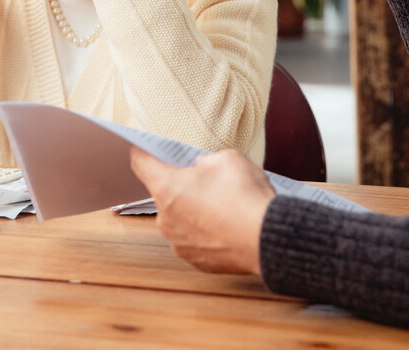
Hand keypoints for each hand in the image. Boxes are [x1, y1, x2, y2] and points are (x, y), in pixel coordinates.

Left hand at [129, 147, 274, 274]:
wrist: (269, 239)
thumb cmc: (247, 197)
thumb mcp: (227, 158)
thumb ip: (204, 161)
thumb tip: (199, 169)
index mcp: (167, 188)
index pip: (140, 163)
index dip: (142, 152)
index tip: (143, 148)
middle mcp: (166, 218)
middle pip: (164, 194)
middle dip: (181, 186)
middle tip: (207, 182)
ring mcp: (179, 243)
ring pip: (179, 218)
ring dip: (193, 211)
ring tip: (223, 207)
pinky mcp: (195, 260)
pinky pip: (194, 239)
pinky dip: (205, 233)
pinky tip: (226, 226)